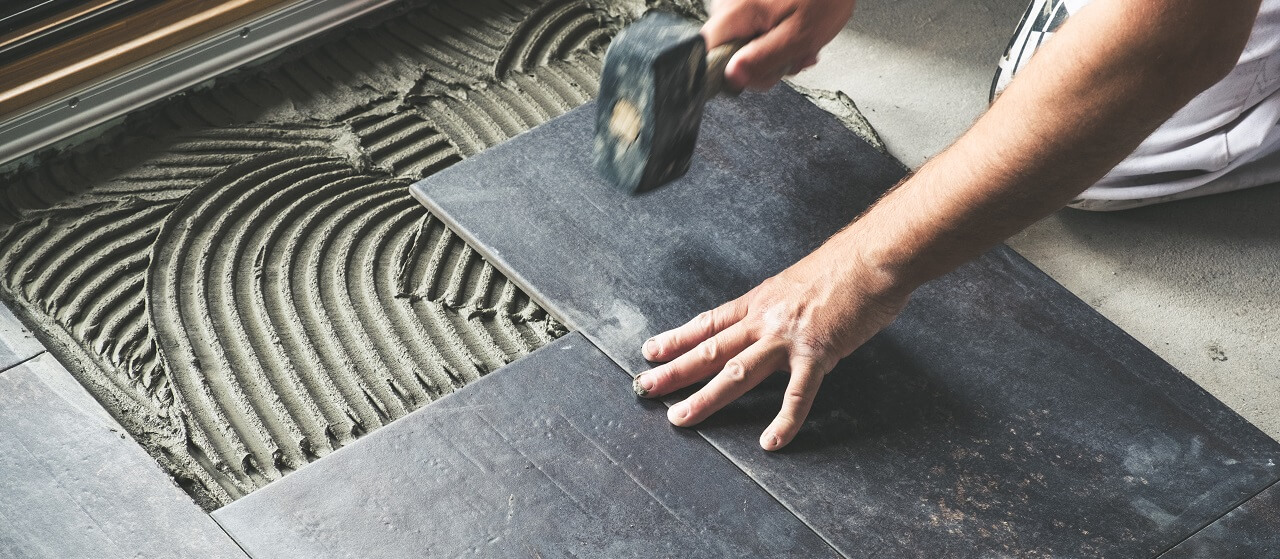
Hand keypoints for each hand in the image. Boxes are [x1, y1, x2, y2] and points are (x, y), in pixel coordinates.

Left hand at [633, 236, 908, 450]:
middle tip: (644, 387)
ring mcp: (788, 337)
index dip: (677, 338)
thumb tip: (776, 321)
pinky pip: (797, 394)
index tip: (650, 351)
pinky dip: (784, 421)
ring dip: (705, 397)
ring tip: (679, 417)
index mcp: (761, 301)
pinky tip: (771, 442)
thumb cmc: (846, 266)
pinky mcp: (818, 353)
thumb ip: (782, 306)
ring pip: (736, 372)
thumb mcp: (799, 282)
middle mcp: (766, 319)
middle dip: (674, 370)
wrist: (875, 256)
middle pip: (710, 349)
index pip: (709, 322)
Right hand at [702, 0, 856, 89]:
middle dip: (761, 64)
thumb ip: (763, 59)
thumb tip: (732, 79)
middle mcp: (727, 3)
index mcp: (735, 12)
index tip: (758, 75)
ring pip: (741, 43)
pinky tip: (793, 33)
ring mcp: (737, 2)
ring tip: (800, 45)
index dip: (730, 73)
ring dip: (771, 52)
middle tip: (793, 60)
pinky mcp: (747, 3)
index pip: (707, 55)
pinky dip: (773, 37)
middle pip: (726, 52)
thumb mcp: (799, 36)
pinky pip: (751, 29)